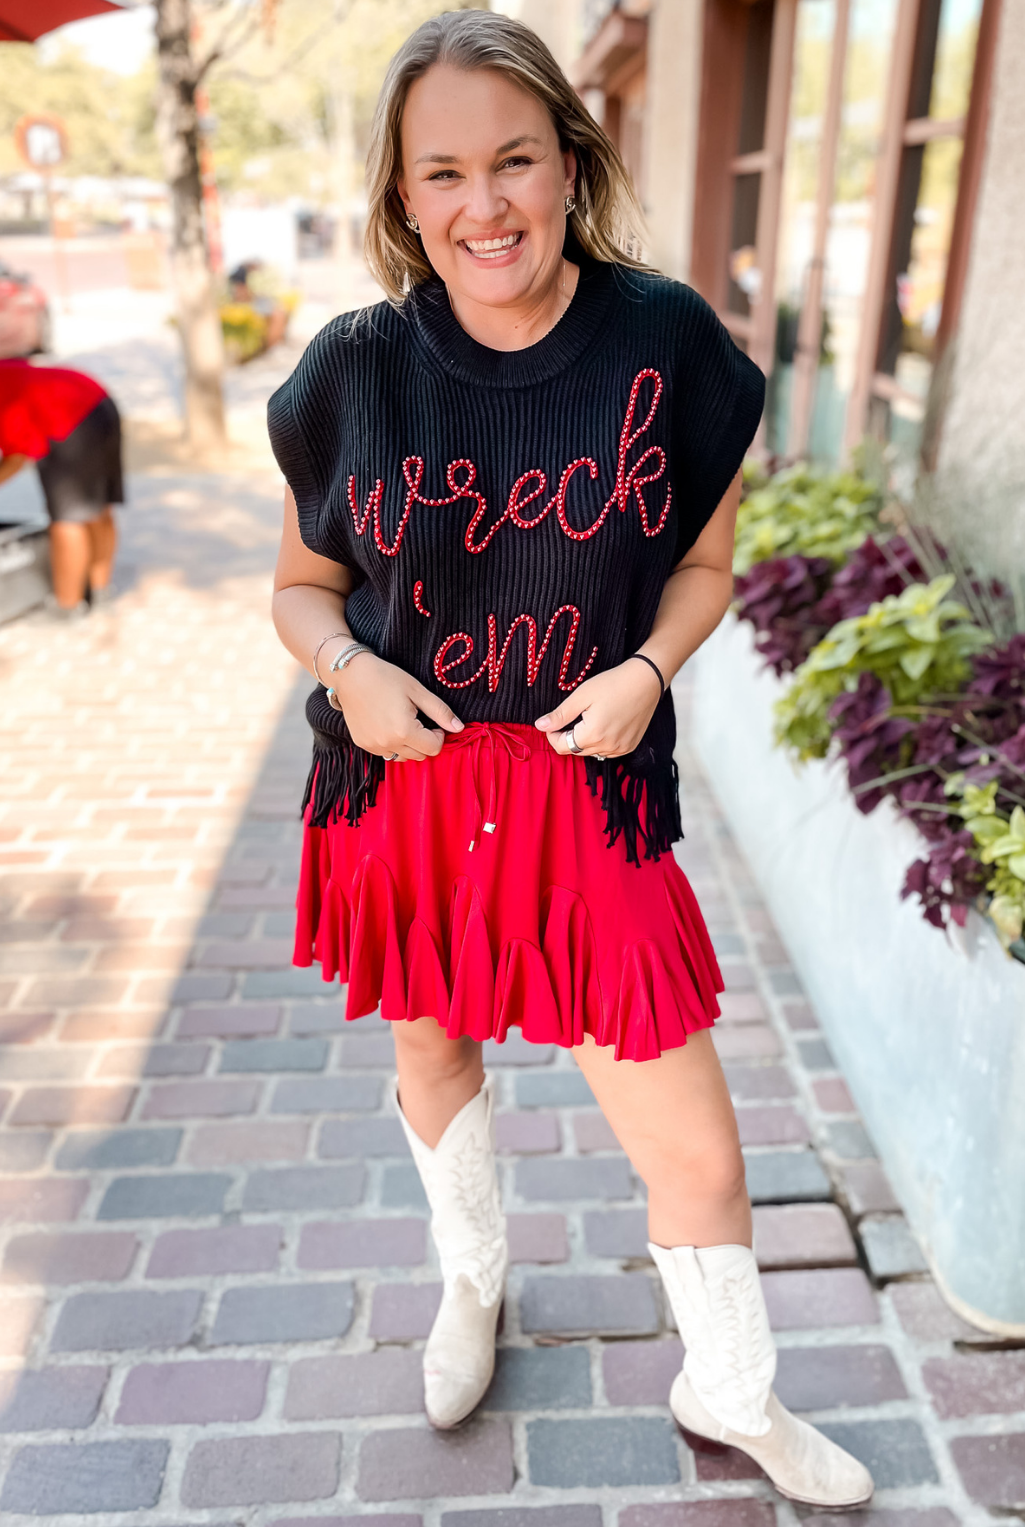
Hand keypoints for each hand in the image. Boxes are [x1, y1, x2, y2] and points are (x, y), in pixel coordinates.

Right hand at [331, 651, 462, 760]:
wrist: (350, 674)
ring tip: (403, 723)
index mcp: (404, 731)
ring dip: (409, 746)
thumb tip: (459, 728)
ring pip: (403, 757)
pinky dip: (393, 745)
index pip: (434, 749)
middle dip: (425, 742)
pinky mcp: (363, 744)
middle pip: (420, 756)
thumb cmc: (386, 678)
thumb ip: (440, 712)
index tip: (433, 722)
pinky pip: (386, 753)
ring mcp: (373, 746)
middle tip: (419, 720)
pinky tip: (388, 726)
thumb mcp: (417, 691)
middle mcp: (388, 743)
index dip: (439, 736)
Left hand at [534, 659, 662, 756]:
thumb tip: (540, 726)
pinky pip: (607, 751)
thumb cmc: (613, 684)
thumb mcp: (581, 696)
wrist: (646, 680)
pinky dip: (599, 742)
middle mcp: (608, 747)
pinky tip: (603, 725)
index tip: (552, 722)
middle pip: (576, 751)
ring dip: (584, 741)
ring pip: (591, 752)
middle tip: (571, 717)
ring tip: (589, 719)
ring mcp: (621, 749)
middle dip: (568, 737)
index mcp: (593, 735)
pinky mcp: (629, 746)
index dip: (552, 736)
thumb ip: (560, 714)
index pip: (563, 747)